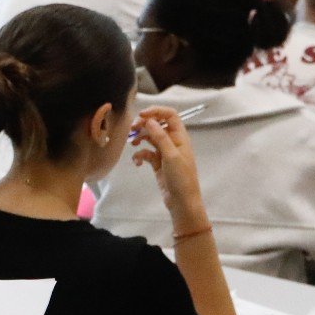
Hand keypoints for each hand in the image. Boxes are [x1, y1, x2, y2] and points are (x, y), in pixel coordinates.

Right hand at [129, 105, 206, 228]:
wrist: (182, 202)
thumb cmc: (181, 178)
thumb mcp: (171, 156)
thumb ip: (160, 137)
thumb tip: (149, 121)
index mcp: (180, 136)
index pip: (169, 115)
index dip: (156, 111)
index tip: (141, 115)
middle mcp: (172, 141)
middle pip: (157, 124)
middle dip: (144, 125)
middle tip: (131, 130)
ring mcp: (164, 152)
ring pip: (149, 138)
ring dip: (140, 138)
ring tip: (133, 144)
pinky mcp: (157, 163)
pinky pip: (146, 153)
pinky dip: (140, 155)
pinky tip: (137, 163)